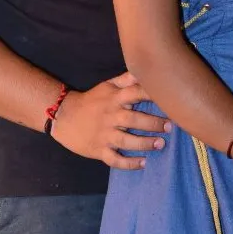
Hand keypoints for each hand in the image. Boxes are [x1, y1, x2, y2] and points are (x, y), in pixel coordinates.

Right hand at [52, 72, 170, 169]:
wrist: (63, 116)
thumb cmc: (91, 100)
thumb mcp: (106, 86)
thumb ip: (126, 79)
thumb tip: (144, 70)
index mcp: (114, 99)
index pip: (134, 93)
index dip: (151, 95)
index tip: (168, 98)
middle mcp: (110, 117)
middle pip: (133, 120)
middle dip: (152, 123)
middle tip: (169, 127)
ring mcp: (104, 135)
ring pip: (126, 141)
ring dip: (144, 143)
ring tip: (160, 144)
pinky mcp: (98, 150)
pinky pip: (114, 159)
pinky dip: (129, 163)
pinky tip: (143, 163)